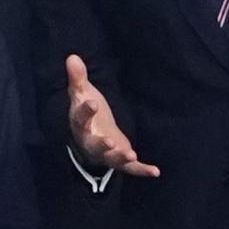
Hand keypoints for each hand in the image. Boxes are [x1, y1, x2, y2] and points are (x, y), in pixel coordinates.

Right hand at [66, 55, 159, 177]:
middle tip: (109, 141)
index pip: (81, 118)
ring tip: (130, 154)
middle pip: (95, 144)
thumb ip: (78, 78)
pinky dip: (142, 170)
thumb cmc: (87, 112)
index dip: (86, 111)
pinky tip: (156, 171)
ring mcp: (106, 153)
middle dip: (102, 144)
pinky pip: (130, 168)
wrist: (88, 139)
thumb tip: (72, 57)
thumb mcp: (82, 94)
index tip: (92, 102)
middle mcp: (92, 141)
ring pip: (111, 159)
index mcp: (82, 124)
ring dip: (120, 157)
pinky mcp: (119, 160)